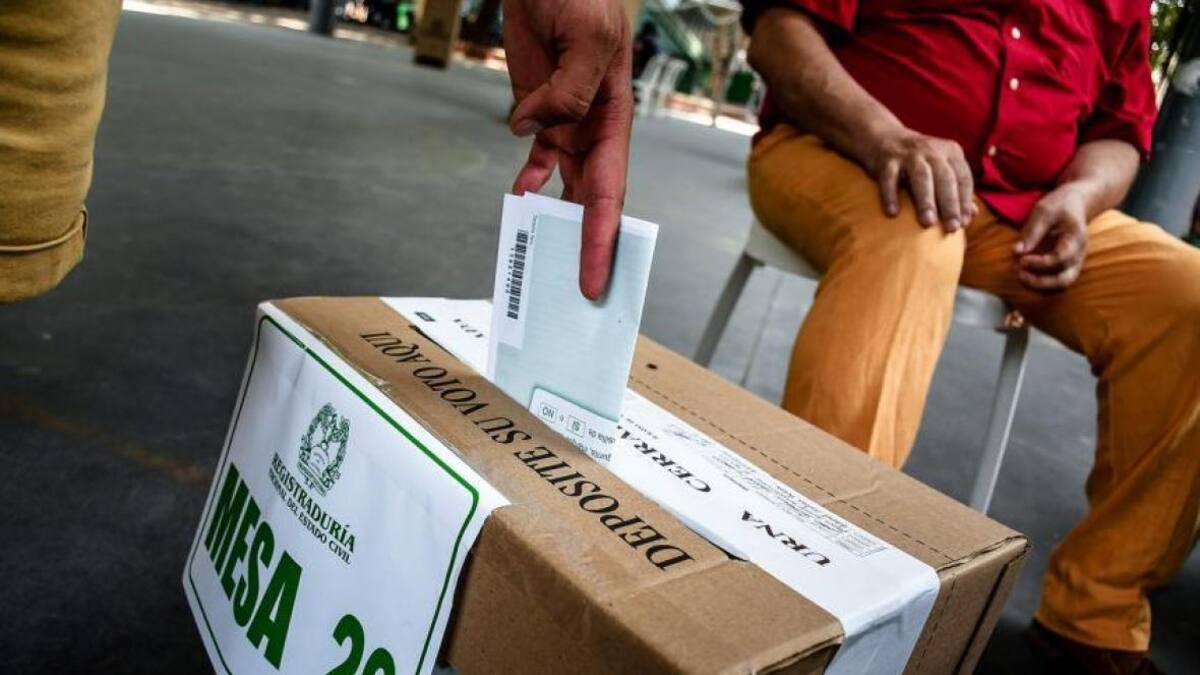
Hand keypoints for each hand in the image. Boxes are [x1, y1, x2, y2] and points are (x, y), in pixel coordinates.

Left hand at [503, 0, 632, 299]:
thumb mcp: (588, 40)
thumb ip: (569, 92)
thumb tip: (535, 131)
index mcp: (614, 119)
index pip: (608, 192)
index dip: (601, 240)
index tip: (594, 279)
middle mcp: (595, 129)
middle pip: (593, 201)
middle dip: (586, 246)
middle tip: (578, 291)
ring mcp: (568, 122)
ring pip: (566, 186)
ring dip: (557, 220)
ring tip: (546, 258)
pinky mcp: (540, 109)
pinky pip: (538, 157)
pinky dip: (529, 179)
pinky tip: (520, 198)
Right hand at [867, 130, 975, 231]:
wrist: (884, 136)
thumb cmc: (918, 160)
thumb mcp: (940, 167)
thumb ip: (956, 189)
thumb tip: (973, 215)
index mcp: (950, 152)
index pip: (962, 178)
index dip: (965, 201)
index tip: (964, 224)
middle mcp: (932, 150)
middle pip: (945, 178)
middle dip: (950, 204)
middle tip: (952, 228)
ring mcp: (909, 154)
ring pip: (921, 177)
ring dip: (926, 200)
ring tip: (927, 223)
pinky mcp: (887, 159)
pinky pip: (889, 178)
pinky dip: (891, 195)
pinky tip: (893, 213)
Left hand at [1013, 184, 1088, 290]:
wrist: (1076, 203)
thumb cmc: (1060, 205)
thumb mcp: (1044, 211)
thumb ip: (1032, 232)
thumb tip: (1016, 252)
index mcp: (1076, 238)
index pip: (1061, 258)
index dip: (1040, 263)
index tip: (1022, 259)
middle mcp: (1079, 254)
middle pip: (1065, 279)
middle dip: (1040, 282)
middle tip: (1019, 273)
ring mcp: (1076, 261)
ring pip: (1062, 284)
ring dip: (1040, 285)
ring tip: (1020, 276)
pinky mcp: (1069, 265)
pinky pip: (1058, 282)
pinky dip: (1043, 283)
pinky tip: (1026, 275)